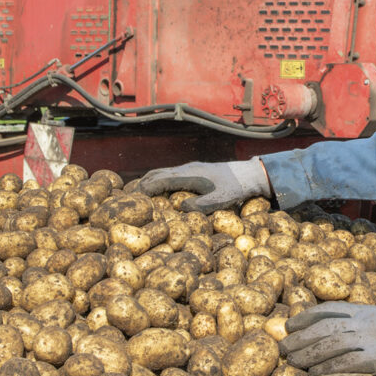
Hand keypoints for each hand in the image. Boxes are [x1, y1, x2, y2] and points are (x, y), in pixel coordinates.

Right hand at [137, 157, 269, 211]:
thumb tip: (181, 208)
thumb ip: (202, 204)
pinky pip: (171, 174)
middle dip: (143, 183)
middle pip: (159, 173)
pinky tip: (157, 187)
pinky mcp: (195, 170)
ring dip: (150, 180)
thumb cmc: (236, 188)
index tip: (134, 198)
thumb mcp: (221, 200)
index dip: (147, 188)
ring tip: (136, 191)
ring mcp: (191, 168)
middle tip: (128, 196)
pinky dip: (159, 179)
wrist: (248, 174)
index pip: (162, 180)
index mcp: (191, 175)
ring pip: (164, 172)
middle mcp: (188, 169)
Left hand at [281, 302, 375, 375]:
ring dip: (308, 353)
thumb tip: (338, 330)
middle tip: (283, 346)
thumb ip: (362, 321)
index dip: (306, 316)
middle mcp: (364, 321)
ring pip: (330, 344)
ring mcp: (370, 338)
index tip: (291, 324)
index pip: (329, 309)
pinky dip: (327, 367)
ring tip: (293, 362)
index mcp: (364, 310)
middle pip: (324, 327)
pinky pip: (346, 362)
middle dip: (300, 337)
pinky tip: (315, 373)